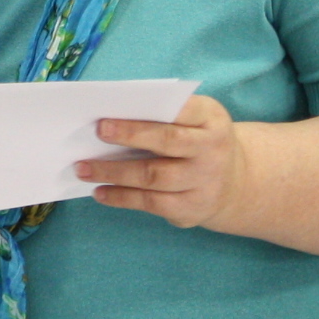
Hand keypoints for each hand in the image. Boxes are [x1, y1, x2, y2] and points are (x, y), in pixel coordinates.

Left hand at [79, 93, 244, 228]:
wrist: (235, 183)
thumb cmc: (197, 141)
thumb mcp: (194, 120)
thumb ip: (164, 115)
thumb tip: (111, 120)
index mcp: (211, 119)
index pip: (182, 110)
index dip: (147, 112)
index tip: (110, 115)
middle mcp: (212, 150)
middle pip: (168, 142)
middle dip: (129, 136)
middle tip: (96, 133)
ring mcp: (204, 182)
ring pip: (154, 177)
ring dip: (114, 172)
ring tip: (83, 168)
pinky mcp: (191, 208)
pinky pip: (151, 203)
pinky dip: (122, 197)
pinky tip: (100, 192)